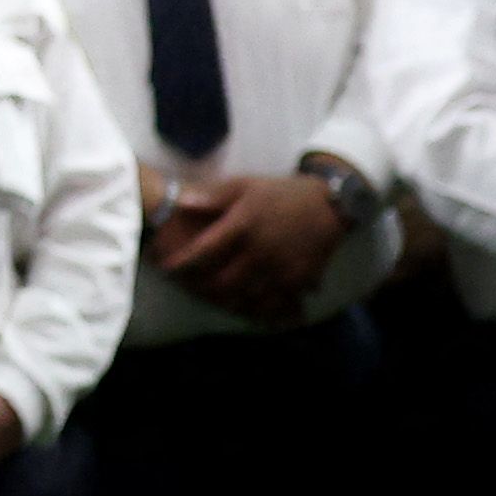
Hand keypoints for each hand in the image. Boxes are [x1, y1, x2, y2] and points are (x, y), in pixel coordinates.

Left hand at [150, 168, 349, 321]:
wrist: (329, 205)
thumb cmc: (279, 193)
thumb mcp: (245, 185)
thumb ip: (212, 196)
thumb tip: (180, 203)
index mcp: (244, 224)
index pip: (204, 250)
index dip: (181, 263)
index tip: (167, 268)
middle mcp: (261, 249)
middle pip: (221, 281)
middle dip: (200, 288)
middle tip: (186, 289)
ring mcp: (280, 268)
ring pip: (245, 297)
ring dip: (223, 302)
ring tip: (209, 300)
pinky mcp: (298, 281)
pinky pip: (272, 304)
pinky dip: (254, 311)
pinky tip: (243, 309)